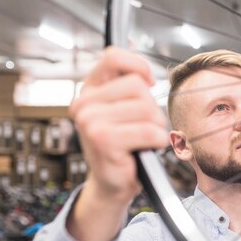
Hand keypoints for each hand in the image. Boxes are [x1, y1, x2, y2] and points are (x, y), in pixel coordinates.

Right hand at [67, 47, 168, 240]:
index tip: (149, 81)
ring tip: (141, 140)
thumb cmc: (125, 145)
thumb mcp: (126, 109)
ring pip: (147, 109)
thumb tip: (146, 72)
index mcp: (89, 90)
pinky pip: (150, 131)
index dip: (138, 65)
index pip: (113, 57)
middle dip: (151, 108)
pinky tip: (143, 150)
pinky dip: (156, 141)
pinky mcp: (103, 140)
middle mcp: (84, 103)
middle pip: (138, 86)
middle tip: (141, 128)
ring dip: (155, 127)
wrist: (113, 184)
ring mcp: (90, 121)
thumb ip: (130, 85)